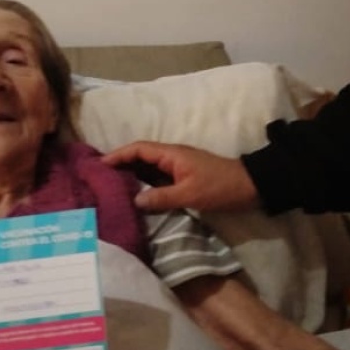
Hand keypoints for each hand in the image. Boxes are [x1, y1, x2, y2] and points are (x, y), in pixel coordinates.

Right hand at [102, 142, 258, 211]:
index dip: (118, 155)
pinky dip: (145, 184)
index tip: (99, 165)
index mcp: (171, 154)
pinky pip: (158, 178)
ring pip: (149, 167)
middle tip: (100, 178)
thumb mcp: (189, 195)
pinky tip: (137, 196)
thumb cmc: (220, 187)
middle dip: (120, 164)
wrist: (251, 187)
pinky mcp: (184, 178)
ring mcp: (179, 167)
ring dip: (132, 175)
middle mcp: (172, 156)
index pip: (138, 149)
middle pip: (140, 156)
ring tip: (113, 188)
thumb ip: (161, 197)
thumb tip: (134, 200)